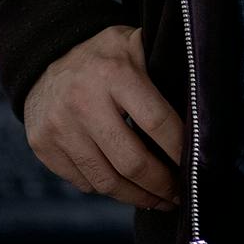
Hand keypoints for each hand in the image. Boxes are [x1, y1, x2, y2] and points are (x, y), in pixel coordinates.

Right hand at [24, 23, 185, 210]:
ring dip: (137, 197)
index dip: (179, 150)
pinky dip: (108, 189)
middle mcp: (84, 101)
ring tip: (157, 200)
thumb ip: (161, 65)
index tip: (195, 167)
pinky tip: (126, 187)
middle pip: (132, 162)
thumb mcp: (133, 43)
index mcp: (115, 73)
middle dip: (162, 185)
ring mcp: (60, 127)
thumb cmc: (104, 55)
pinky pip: (84, 182)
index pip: (157, 121)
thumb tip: (200, 101)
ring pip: (107, 181)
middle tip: (179, 195)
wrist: (44, 56)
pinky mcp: (44, 147)